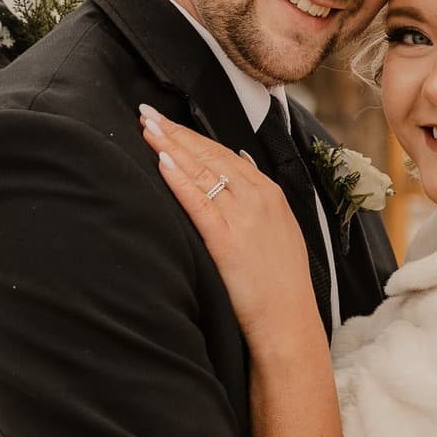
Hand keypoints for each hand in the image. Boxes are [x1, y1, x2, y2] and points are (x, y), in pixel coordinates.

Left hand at [139, 107, 322, 350]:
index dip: (193, 137)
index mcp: (270, 194)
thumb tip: (237, 169)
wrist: (289, 322)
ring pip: (202, 172)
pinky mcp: (227, 241)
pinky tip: (162, 162)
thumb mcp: (278, 233)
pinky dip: (179, 180)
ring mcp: (243, 218)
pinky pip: (198, 202)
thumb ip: (258, 201)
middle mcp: (258, 199)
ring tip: (147, 128)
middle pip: (210, 156)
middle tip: (146, 113)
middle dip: (176, 133)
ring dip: (171, 147)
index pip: (224, 154)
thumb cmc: (280, 285)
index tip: (168, 123)